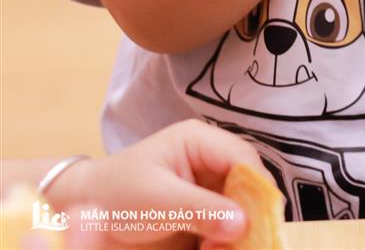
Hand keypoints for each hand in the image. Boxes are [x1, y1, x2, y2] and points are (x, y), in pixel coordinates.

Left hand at [45, 120, 267, 249]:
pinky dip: (227, 240)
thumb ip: (201, 210)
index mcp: (199, 140)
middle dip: (250, 213)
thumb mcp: (158, 202)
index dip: (258, 186)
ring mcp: (209, 184)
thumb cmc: (118, 195)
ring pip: (242, 204)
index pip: (243, 156)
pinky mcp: (205, 209)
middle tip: (244, 244)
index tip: (263, 222)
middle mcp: (210, 158)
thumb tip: (244, 223)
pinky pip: (229, 223)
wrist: (87, 212)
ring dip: (239, 231)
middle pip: (248, 181)